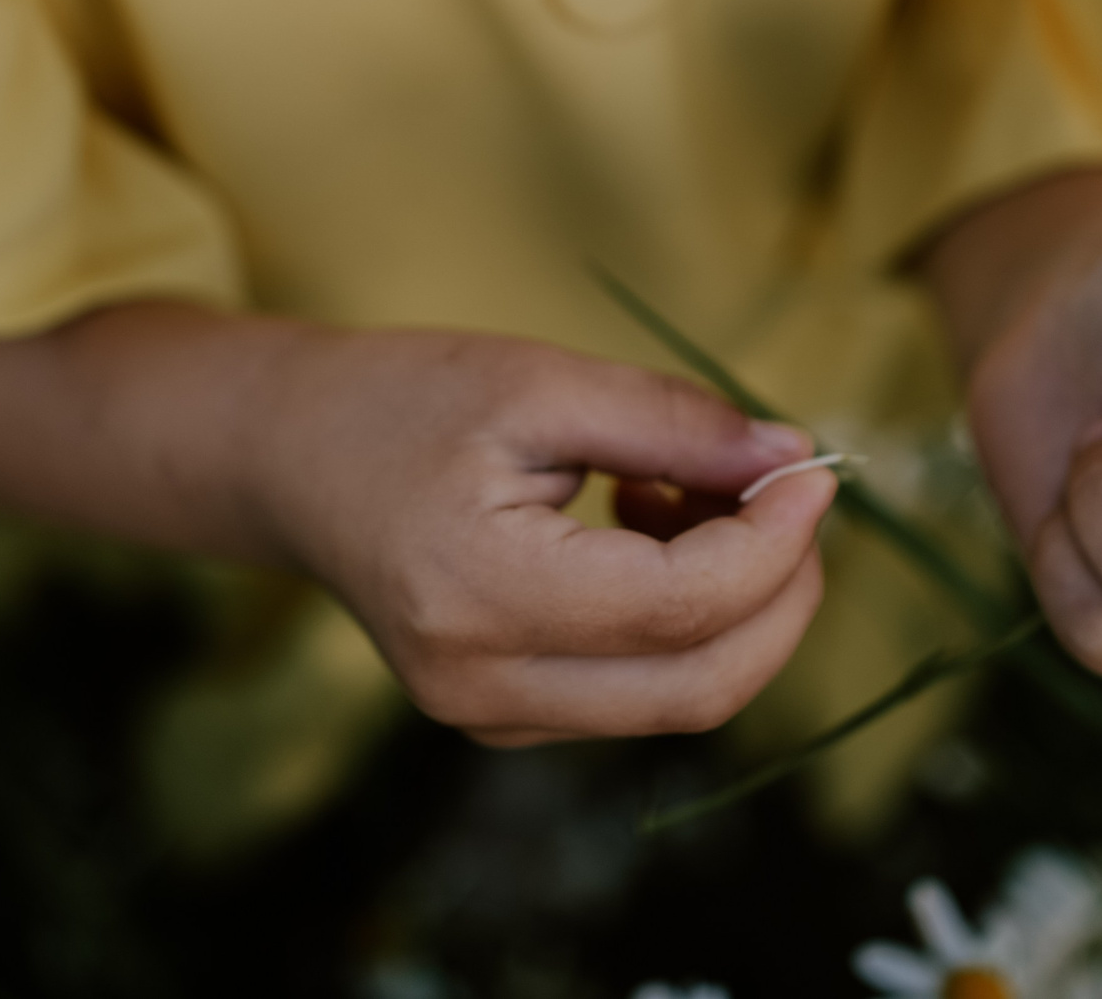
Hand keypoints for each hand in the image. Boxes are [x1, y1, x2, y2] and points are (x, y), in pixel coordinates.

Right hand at [244, 328, 838, 745]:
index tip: (813, 468)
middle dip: (783, 590)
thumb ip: (671, 423)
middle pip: (703, 684)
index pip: (682, 607)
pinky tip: (646, 530)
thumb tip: (791, 456)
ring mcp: (491, 719)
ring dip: (737, 602)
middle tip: (790, 490)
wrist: (288, 460)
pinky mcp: (506, 720)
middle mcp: (483, 685)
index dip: (776, 542)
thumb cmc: (399, 403)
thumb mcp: (538, 380)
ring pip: (683, 696)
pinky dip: (686, 621)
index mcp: (479, 594)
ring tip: (683, 489)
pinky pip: (642, 692)